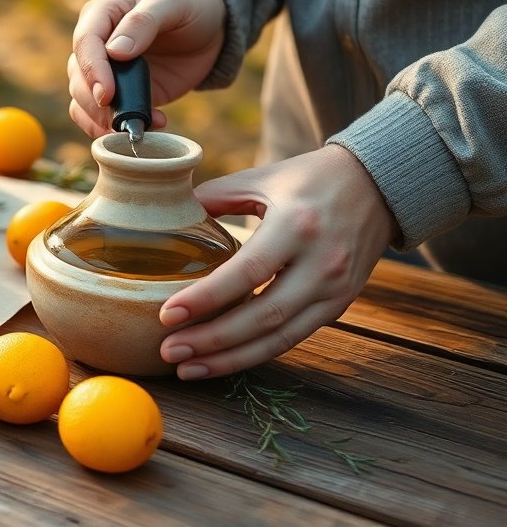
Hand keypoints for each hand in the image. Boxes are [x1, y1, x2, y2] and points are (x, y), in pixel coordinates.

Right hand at [68, 0, 226, 137]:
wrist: (207, 30)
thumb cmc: (188, 6)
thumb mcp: (172, 4)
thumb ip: (143, 21)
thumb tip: (114, 51)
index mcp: (100, 16)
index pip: (84, 44)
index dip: (92, 71)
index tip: (107, 94)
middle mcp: (94, 46)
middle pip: (78, 78)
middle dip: (97, 103)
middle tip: (127, 118)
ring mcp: (104, 74)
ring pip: (82, 102)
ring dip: (104, 121)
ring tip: (143, 124)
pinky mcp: (118, 97)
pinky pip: (99, 118)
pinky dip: (114, 129)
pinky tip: (148, 125)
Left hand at [159, 145, 398, 379]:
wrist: (379, 186)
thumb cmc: (311, 178)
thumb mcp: (262, 177)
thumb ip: (215, 196)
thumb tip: (169, 216)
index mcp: (297, 226)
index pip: (247, 272)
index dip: (206, 298)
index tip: (168, 315)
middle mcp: (321, 263)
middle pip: (263, 316)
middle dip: (212, 340)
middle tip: (170, 350)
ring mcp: (335, 289)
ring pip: (279, 338)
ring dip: (231, 359)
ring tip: (188, 368)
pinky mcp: (339, 305)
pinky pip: (294, 338)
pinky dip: (256, 353)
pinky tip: (223, 361)